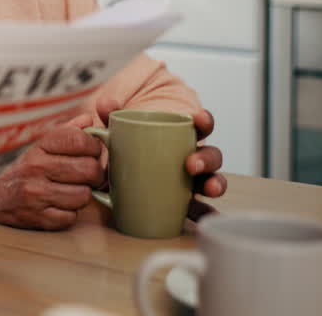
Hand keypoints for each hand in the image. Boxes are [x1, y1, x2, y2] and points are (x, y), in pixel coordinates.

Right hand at [0, 112, 104, 230]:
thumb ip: (67, 132)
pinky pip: (71, 217)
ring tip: (70, 193)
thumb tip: (89, 119)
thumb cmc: (26, 172)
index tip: (92, 154)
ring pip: (84, 195)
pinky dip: (69, 215)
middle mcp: (35, 167)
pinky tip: (58, 208)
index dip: (95, 148)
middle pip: (90, 169)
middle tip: (87, 178)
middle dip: (95, 176)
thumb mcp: (41, 148)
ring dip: (81, 197)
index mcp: (40, 146)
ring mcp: (35, 193)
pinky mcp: (37, 218)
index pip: (80, 140)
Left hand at [94, 98, 226, 221]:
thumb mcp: (117, 133)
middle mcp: (191, 159)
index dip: (204, 121)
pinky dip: (207, 213)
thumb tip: (105, 104)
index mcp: (180, 138)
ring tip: (210, 189)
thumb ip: (110, 117)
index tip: (198, 118)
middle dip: (207, 158)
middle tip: (191, 164)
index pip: (199, 126)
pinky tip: (208, 217)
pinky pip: (200, 209)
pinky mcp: (184, 203)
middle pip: (210, 156)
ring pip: (211, 181)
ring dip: (216, 184)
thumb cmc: (127, 150)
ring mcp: (191, 182)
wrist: (118, 179)